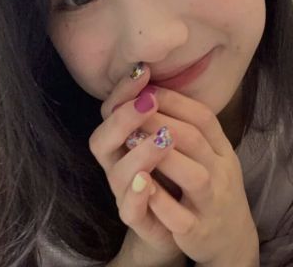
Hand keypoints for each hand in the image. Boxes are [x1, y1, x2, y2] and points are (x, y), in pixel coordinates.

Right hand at [90, 69, 184, 266]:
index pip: (112, 111)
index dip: (123, 91)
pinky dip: (136, 195)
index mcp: (124, 140)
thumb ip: (163, 111)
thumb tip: (158, 74)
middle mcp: (119, 164)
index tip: (143, 72)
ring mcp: (126, 193)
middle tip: (149, 103)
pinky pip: (128, 211)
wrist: (190, 217)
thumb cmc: (176, 170)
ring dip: (139, 153)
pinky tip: (146, 180)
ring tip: (164, 139)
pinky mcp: (140, 220)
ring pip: (117, 174)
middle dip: (124, 119)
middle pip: (102, 140)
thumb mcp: (174, 135)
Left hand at [136, 86, 259, 264]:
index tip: (148, 89)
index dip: (175, 101)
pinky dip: (160, 201)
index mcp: (223, 151)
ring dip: (163, 156)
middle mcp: (221, 173)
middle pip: (196, 140)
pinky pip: (180, 218)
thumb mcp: (213, 156)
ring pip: (194, 177)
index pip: (204, 118)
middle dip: (162, 120)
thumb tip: (158, 97)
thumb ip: (193, 131)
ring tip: (134, 139)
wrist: (232, 237)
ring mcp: (211, 204)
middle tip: (134, 108)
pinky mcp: (197, 232)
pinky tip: (140, 183)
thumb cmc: (213, 188)